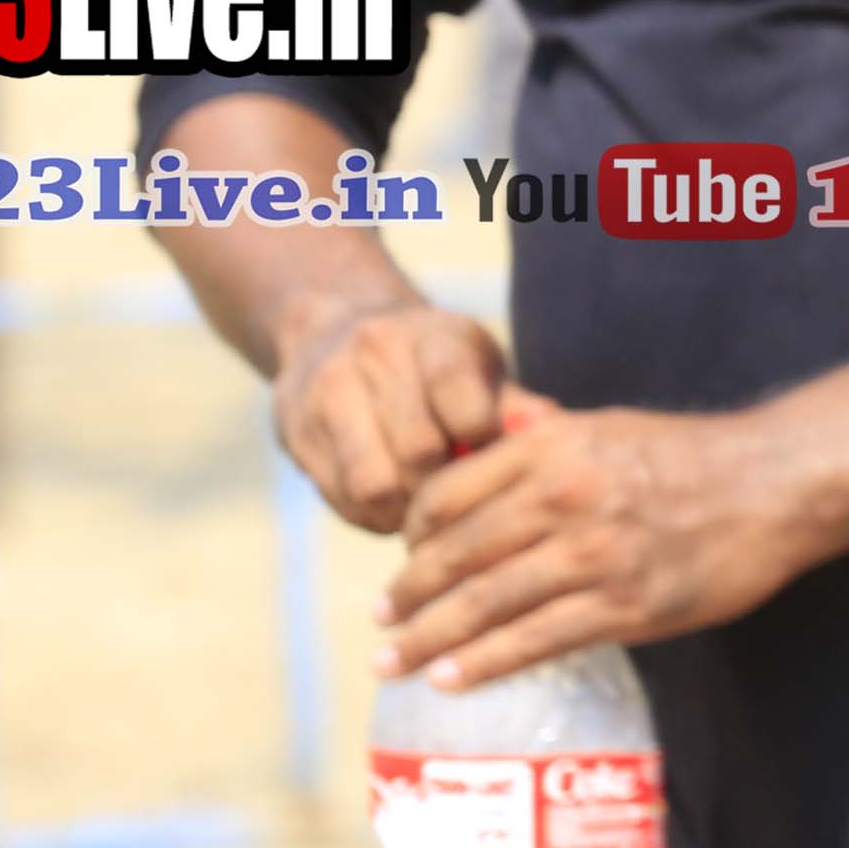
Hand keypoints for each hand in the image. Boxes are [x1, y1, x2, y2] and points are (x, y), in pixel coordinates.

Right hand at [274, 297, 508, 534]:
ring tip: (427, 515)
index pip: (458, 392)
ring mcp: (327, 391)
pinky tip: (392, 510)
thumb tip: (552, 429)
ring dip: (406, 513)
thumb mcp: (479, 368)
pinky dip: (373, 518)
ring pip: (374, 484)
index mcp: (434, 336)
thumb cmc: (434, 364)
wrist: (335, 329)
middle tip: (464, 506)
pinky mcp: (295, 430)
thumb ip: (513, 405)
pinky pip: (340, 498)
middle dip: (447, 489)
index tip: (492, 459)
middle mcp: (375, 354)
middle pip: (418, 451)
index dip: (480, 439)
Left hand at [380, 392, 808, 687]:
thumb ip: (541, 435)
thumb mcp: (606, 425)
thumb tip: (489, 430)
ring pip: (486, 604)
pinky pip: (536, 640)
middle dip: (407, 596)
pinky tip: (452, 679)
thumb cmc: (690, 456)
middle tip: (379, 622)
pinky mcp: (626, 605)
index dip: (411, 534)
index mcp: (550, 448)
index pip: (447, 496)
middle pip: (455, 554)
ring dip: (429, 640)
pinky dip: (484, 663)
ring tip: (394, 663)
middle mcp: (563, 497)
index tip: (401, 560)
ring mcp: (594, 555)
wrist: (776, 484)